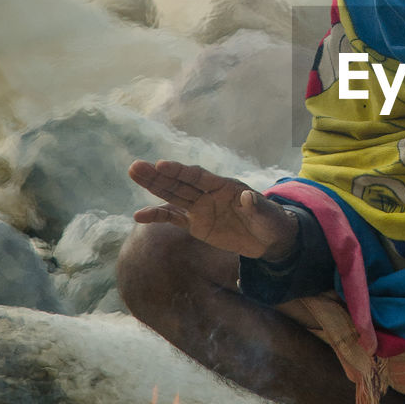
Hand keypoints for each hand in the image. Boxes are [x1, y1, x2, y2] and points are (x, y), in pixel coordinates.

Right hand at [128, 160, 298, 259]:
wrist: (270, 239)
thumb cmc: (271, 221)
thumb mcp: (268, 215)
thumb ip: (257, 206)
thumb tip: (249, 197)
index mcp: (224, 186)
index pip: (198, 176)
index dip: (180, 171)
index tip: (161, 164)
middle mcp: (208, 193)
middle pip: (179, 182)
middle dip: (158, 175)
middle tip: (135, 166)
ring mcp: (200, 208)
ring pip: (172, 195)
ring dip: (153, 186)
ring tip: (133, 174)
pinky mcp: (196, 224)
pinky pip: (173, 219)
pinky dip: (157, 216)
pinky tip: (138, 215)